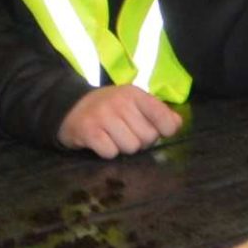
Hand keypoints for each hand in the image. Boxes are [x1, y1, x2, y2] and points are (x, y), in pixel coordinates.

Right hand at [58, 83, 182, 158]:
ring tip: (112, 137)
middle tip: (125, 132)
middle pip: (147, 138)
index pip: (164, 117)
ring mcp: (103, 116)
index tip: (156, 130)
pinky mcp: (88, 131)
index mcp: (135, 94)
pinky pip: (110, 152)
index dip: (164, 130)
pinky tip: (100, 142)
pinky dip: (107, 152)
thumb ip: (158, 113)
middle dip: (139, 140)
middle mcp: (120, 102)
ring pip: (130, 147)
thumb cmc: (109, 108)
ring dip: (122, 148)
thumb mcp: (133, 103)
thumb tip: (177, 124)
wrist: (70, 107)